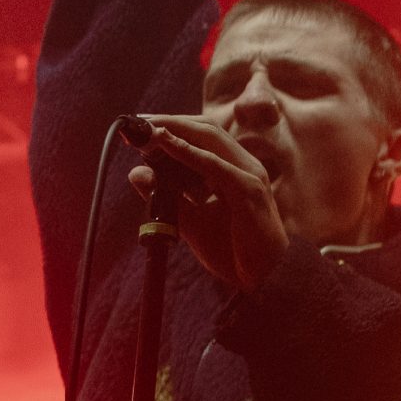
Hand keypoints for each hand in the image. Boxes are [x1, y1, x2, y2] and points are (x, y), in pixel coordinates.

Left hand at [128, 113, 286, 290]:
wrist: (263, 279)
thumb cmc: (232, 250)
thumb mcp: (189, 219)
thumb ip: (166, 195)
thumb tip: (136, 172)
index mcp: (234, 169)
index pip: (203, 136)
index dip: (173, 127)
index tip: (141, 127)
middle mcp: (244, 166)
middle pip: (206, 130)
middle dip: (170, 121)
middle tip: (138, 122)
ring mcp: (249, 175)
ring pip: (210, 139)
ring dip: (176, 130)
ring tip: (147, 129)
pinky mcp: (248, 191)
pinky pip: (215, 166)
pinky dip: (189, 153)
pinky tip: (166, 144)